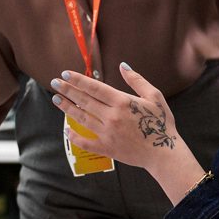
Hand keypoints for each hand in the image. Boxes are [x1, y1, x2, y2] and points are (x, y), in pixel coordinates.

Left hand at [52, 66, 207, 203]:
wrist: (163, 153)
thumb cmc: (161, 123)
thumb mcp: (154, 97)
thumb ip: (137, 80)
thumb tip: (123, 65)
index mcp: (122, 102)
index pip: (94, 88)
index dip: (78, 80)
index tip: (65, 75)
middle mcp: (112, 116)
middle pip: (84, 101)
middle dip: (67, 91)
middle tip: (54, 83)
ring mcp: (107, 133)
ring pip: (82, 118)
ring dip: (67, 108)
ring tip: (56, 100)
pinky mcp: (107, 148)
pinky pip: (86, 142)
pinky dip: (74, 137)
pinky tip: (66, 130)